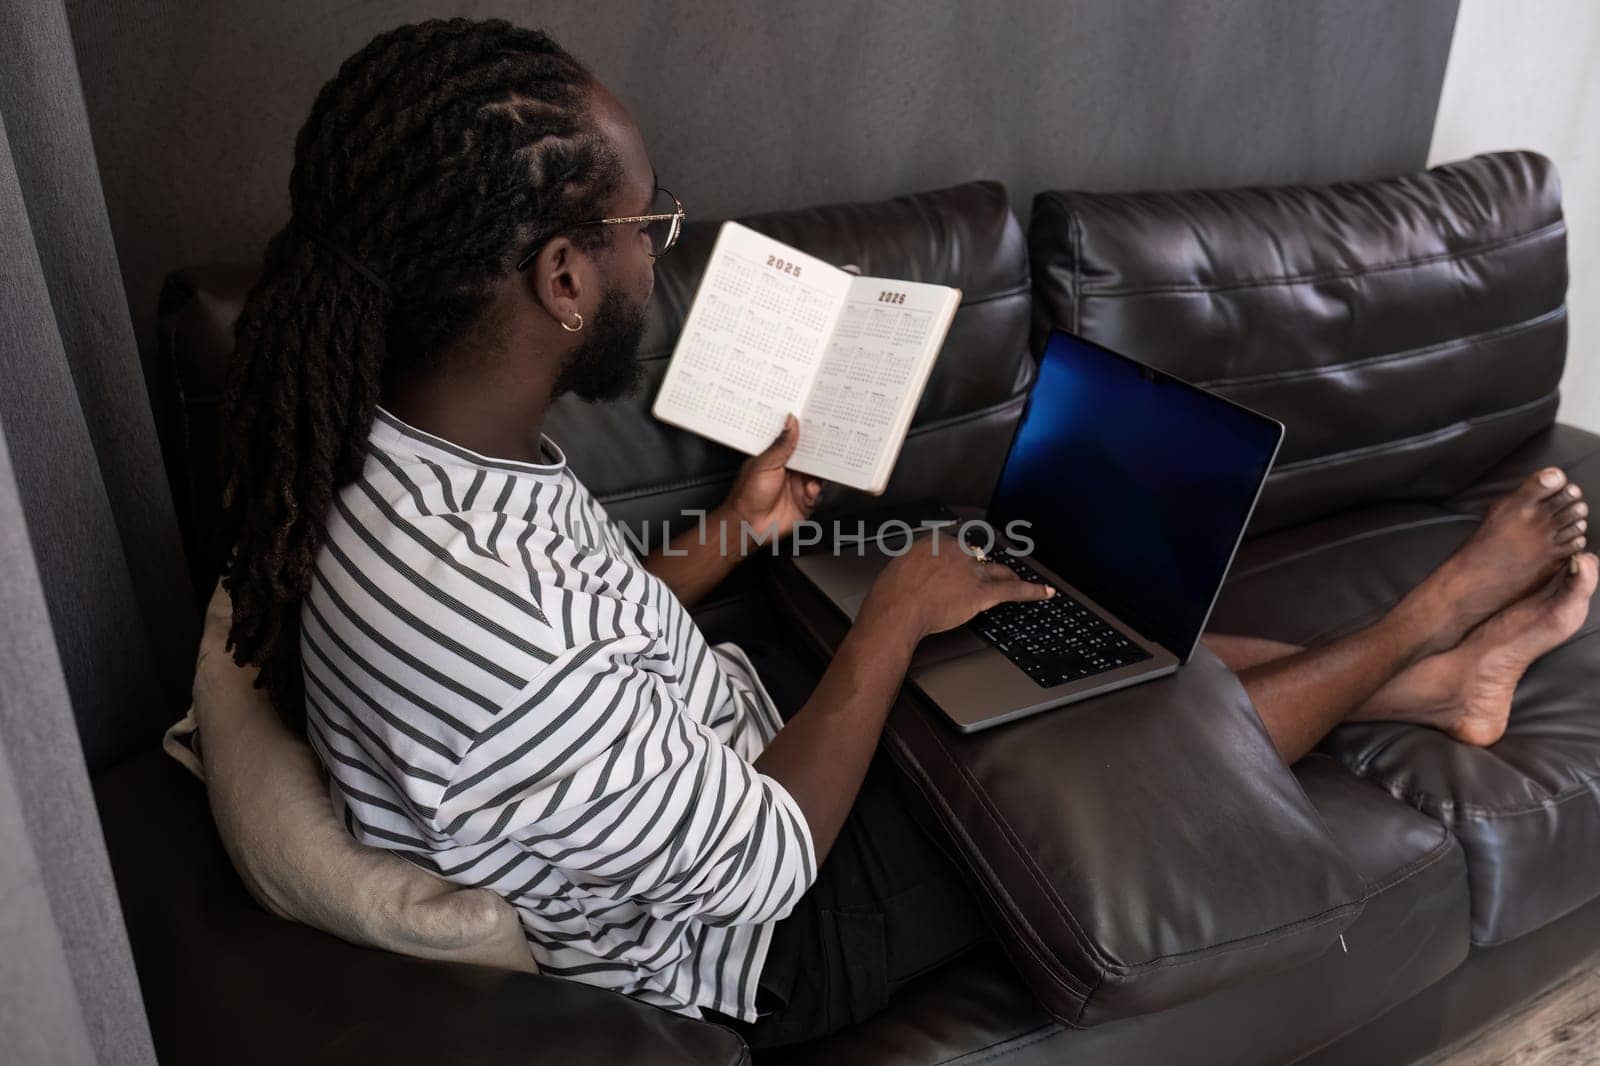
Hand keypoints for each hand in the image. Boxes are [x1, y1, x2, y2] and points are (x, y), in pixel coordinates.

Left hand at [725, 414, 822, 540]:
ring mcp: (799, 485)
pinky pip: (819, 493)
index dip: (807, 431)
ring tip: (817, 471)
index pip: (797, 440)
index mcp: (779, 457)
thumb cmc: (748, 494)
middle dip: (821, 450)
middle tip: (829, 442)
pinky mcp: (806, 501)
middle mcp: (791, 470)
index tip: (818, 418)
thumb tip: (791, 421)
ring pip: (818, 474)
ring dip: (820, 472)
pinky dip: (818, 491)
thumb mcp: (765, 464)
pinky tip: (810, 490)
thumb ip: (781, 444)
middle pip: (812, 456)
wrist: (748, 524)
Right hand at [861, 534, 1054, 640]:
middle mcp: (957, 552)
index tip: (957, 569)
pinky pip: (1013, 589)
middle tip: (973, 581)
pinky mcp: (983, 592)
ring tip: (1016, 580)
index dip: (958, 562)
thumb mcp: (898, 570)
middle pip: (977, 558)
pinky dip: (1032, 591)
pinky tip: (1044, 592)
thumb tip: (917, 575)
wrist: (897, 610)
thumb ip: (914, 568)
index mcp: (935, 542)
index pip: (956, 548)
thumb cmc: (891, 596)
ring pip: (996, 570)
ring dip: (1006, 576)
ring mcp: (972, 571)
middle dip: (977, 570)